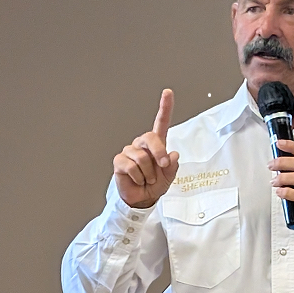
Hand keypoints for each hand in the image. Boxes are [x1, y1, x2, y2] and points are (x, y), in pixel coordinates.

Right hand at [113, 89, 179, 208]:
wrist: (141, 199)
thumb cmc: (154, 185)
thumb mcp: (168, 177)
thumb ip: (172, 166)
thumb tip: (173, 155)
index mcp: (156, 145)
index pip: (160, 123)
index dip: (164, 107)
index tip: (168, 93)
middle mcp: (142, 145)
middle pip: (151, 138)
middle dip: (159, 153)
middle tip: (162, 165)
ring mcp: (129, 152)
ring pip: (142, 158)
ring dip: (148, 173)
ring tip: (147, 179)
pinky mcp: (120, 161)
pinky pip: (131, 167)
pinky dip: (138, 177)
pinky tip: (137, 180)